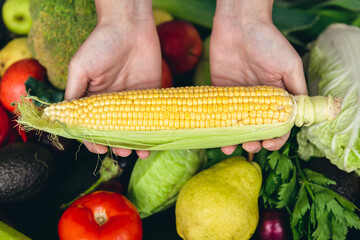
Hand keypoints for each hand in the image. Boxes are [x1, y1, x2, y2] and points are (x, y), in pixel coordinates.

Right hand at [65, 0, 160, 158]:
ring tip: (140, 153)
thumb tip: (65, 117)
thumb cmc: (101, 43)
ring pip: (134, 127)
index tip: (100, 148)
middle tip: (123, 153)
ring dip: (136, 142)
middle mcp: (113, 102)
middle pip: (115, 130)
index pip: (92, 125)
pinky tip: (155, 140)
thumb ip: (74, 93)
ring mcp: (133, 99)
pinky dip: (153, 129)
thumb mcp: (80, 67)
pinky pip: (152, 115)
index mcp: (94, 98)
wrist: (130, 25)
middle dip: (118, 144)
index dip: (94, 138)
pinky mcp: (150, 93)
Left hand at [210, 0, 306, 153]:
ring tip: (230, 147)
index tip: (269, 145)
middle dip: (254, 141)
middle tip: (250, 145)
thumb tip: (300, 116)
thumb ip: (296, 90)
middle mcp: (256, 99)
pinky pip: (218, 113)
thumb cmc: (268, 41)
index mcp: (275, 95)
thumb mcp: (290, 65)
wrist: (239, 24)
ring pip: (236, 125)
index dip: (276, 138)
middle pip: (255, 129)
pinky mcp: (219, 91)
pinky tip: (216, 136)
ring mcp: (237, 97)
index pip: (278, 124)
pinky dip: (217, 126)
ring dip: (234, 139)